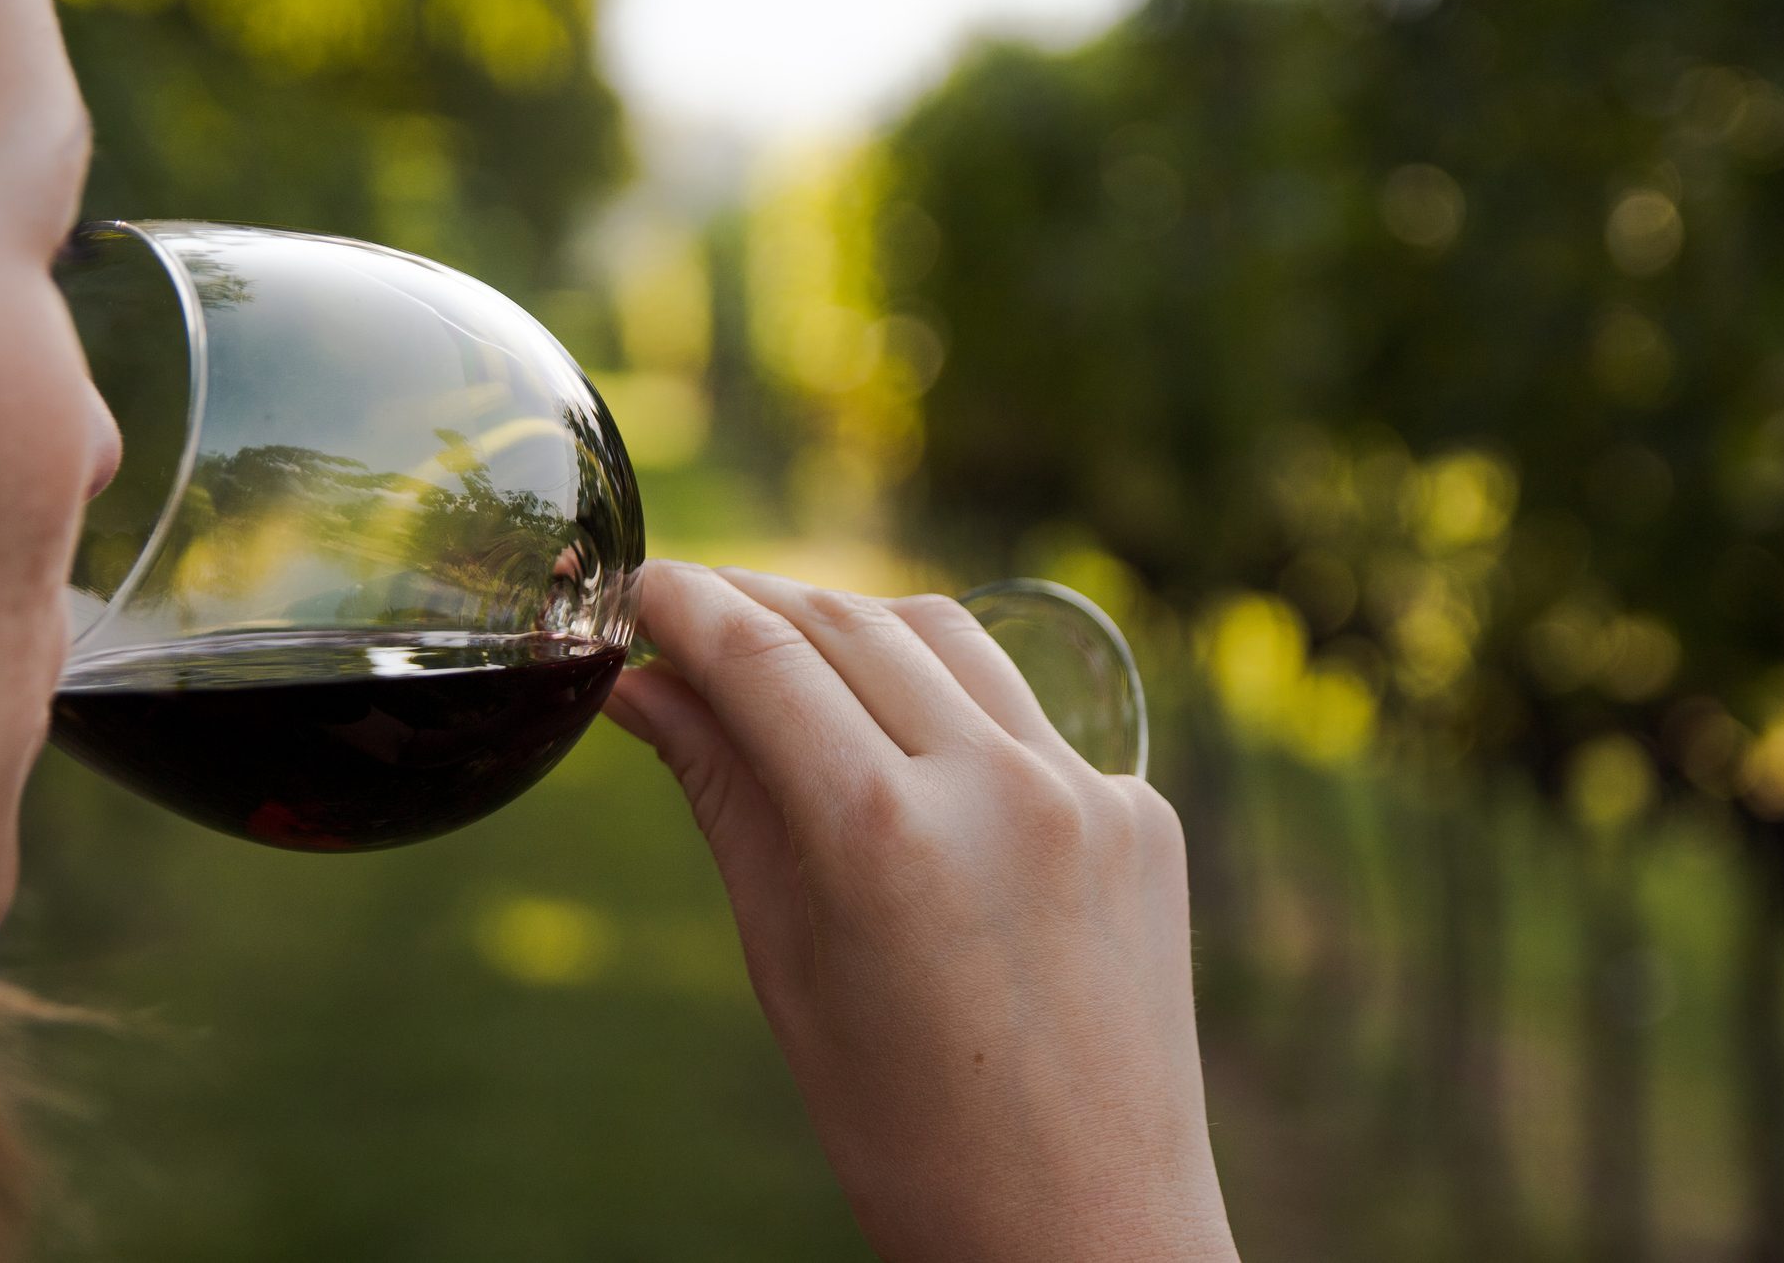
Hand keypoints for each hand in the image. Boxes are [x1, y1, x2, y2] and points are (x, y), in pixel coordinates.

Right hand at [605, 560, 1235, 1262]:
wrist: (1089, 1232)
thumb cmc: (907, 1132)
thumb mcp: (788, 965)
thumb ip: (724, 799)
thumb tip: (643, 689)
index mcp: (888, 840)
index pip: (764, 660)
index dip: (686, 605)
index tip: (640, 585)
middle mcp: (1001, 788)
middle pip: (854, 623)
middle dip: (762, 602)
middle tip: (694, 612)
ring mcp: (1090, 793)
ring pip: (950, 637)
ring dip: (858, 625)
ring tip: (791, 653)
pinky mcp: (1143, 813)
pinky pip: (1027, 715)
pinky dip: (950, 703)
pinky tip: (907, 742)